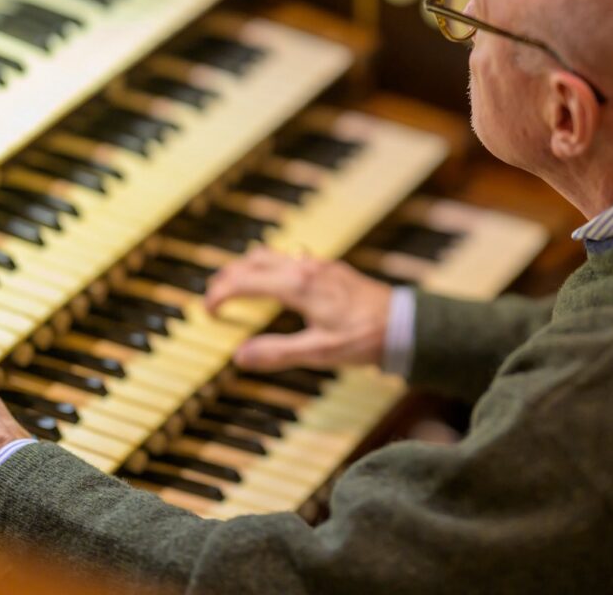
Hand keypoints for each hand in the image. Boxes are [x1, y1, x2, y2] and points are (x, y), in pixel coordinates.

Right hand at [205, 247, 392, 371]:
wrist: (405, 323)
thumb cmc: (365, 338)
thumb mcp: (320, 352)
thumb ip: (278, 353)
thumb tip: (239, 356)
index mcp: (299, 286)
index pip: (246, 281)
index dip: (221, 293)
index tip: (207, 311)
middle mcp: (306, 268)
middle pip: (254, 261)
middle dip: (228, 277)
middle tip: (212, 298)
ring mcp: (319, 265)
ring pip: (272, 256)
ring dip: (248, 268)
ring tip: (235, 286)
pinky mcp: (331, 269)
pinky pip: (290, 259)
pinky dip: (270, 267)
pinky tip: (274, 282)